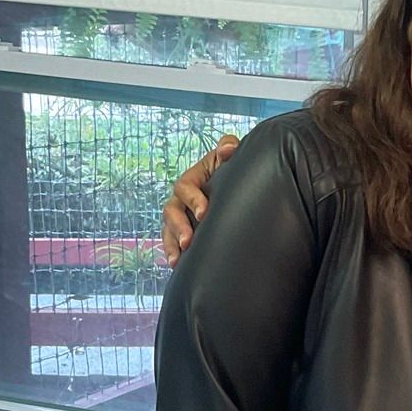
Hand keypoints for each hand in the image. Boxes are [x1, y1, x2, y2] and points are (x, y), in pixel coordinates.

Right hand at [161, 134, 240, 264]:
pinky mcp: (186, 231)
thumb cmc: (233, 168)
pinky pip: (173, 242)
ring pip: (169, 229)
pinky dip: (173, 253)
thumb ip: (229, 146)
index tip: (203, 213)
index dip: (192, 200)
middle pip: (171, 211)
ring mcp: (182, 216)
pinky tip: (177, 265)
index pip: (185, 187)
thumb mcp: (230, 154)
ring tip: (178, 258)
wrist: (243, 186)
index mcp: (193, 178)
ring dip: (172, 243)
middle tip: (188, 241)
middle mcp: (183, 198)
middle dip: (178, 227)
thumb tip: (227, 150)